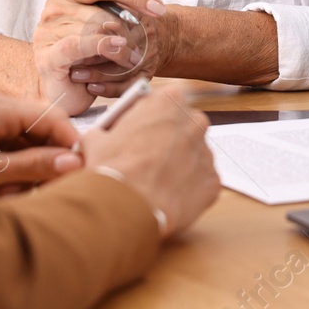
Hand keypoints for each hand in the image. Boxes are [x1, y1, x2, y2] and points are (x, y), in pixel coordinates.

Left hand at [0, 89, 83, 192]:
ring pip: (29, 146)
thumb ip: (32, 167)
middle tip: (35, 193)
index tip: (83, 173)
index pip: (53, 118)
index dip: (71, 145)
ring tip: (6, 197)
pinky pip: (12, 153)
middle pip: (42, 133)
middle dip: (43, 165)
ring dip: (26, 174)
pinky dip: (11, 175)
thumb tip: (74, 162)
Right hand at [32, 0, 168, 115]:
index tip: (160, 9)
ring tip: (130, 58)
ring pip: (95, 29)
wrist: (62, 86)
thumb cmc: (82, 47)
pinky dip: (101, 48)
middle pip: (104, 10)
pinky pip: (78, 45)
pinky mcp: (47, 56)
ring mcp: (46, 32)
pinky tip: (118, 52)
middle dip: (129, 29)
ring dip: (120, 46)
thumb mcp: (95, 11)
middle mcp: (52, 8)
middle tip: (141, 45)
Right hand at [77, 87, 219, 237]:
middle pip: (182, 127)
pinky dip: (187, 189)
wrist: (126, 208)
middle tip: (146, 157)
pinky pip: (201, 182)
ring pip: (193, 155)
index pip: (164, 100)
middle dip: (167, 140)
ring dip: (178, 165)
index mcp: (170, 102)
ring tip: (155, 181)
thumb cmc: (113, 170)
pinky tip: (167, 196)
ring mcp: (206, 153)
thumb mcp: (96, 140)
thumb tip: (99, 138)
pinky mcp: (213, 182)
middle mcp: (195, 122)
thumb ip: (105, 132)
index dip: (150, 116)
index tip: (141, 128)